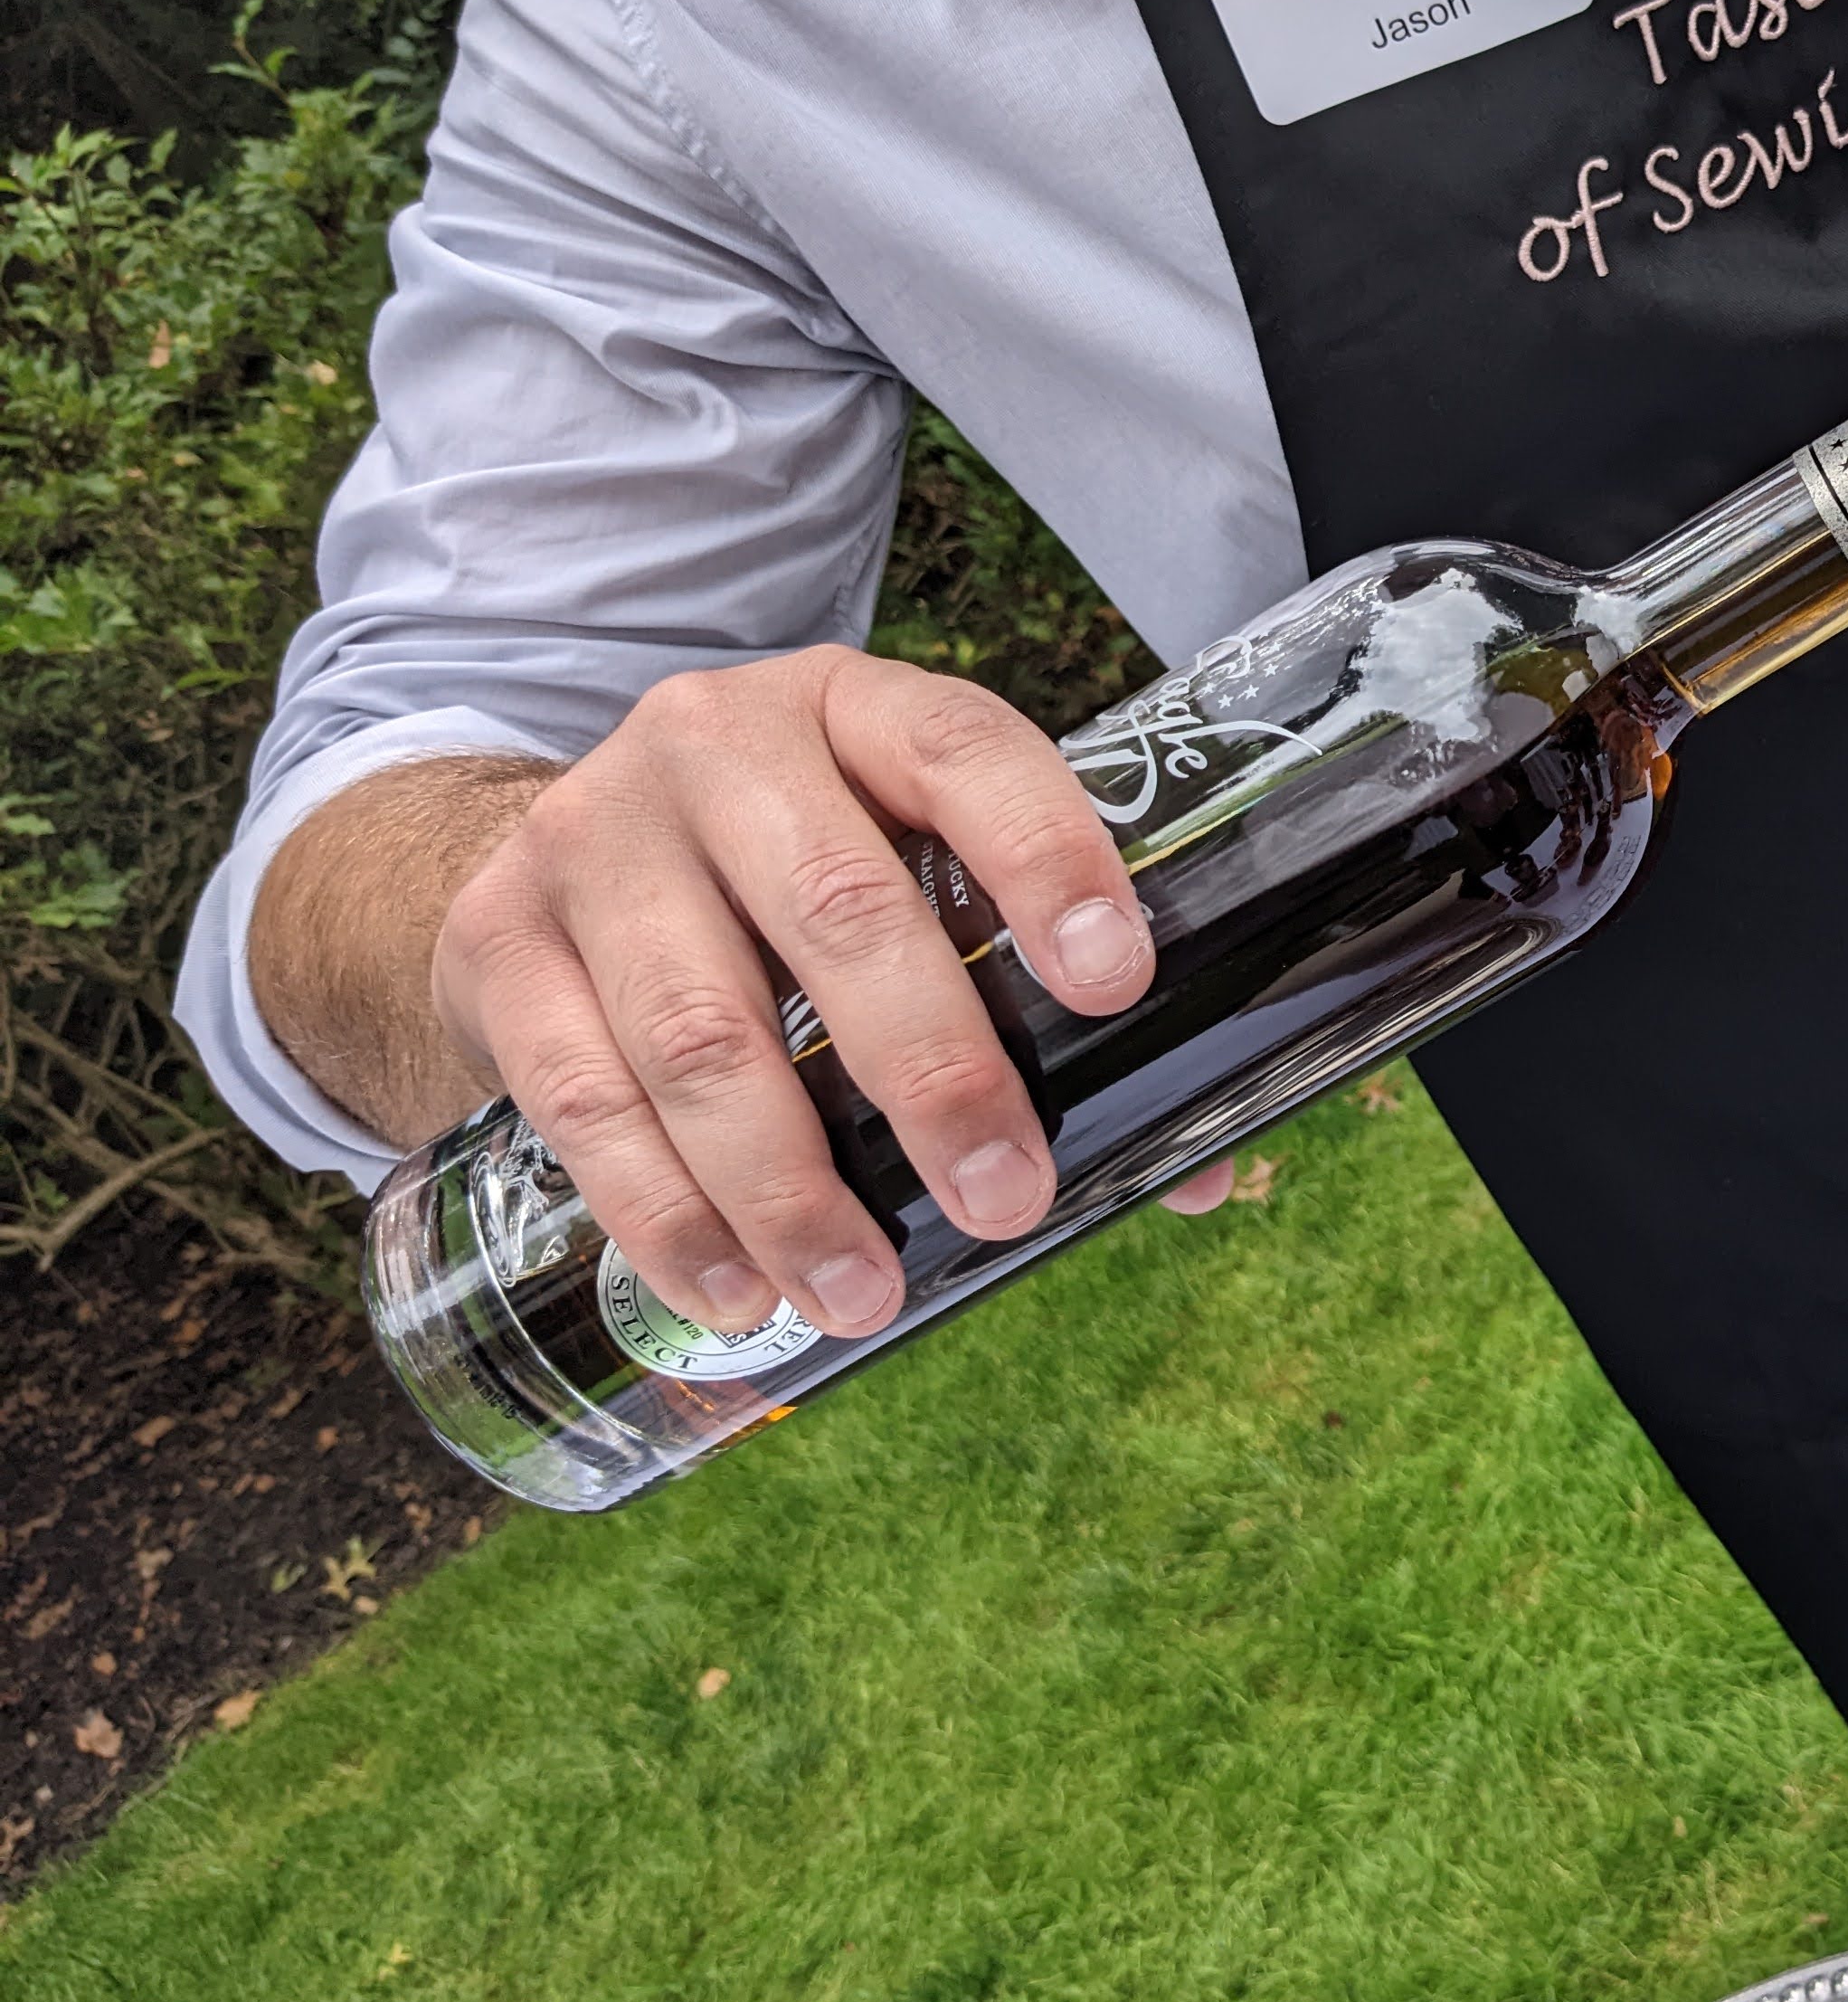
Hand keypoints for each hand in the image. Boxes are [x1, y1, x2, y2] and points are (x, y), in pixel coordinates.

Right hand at [427, 646, 1156, 1336]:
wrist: (560, 855)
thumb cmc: (788, 881)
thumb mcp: (904, 871)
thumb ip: (1035, 996)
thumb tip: (1197, 1180)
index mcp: (853, 708)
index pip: (964, 750)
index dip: (1046, 858)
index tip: (1116, 981)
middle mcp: (714, 745)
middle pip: (837, 907)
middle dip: (933, 1073)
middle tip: (1005, 1198)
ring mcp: (590, 838)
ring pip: (702, 1029)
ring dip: (792, 1185)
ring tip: (865, 1293)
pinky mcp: (496, 943)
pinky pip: (584, 1099)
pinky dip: (668, 1213)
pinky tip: (740, 1291)